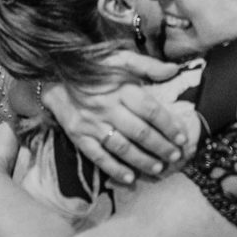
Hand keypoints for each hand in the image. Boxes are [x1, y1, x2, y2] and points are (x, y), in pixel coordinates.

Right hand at [41, 52, 186, 183]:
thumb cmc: (93, 66)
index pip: (151, 110)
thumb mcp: (120, 58)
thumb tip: (175, 69)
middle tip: (175, 157)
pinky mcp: (79, 136)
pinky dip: (114, 169)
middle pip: (140, 132)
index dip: (169, 125)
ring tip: (158, 169)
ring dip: (142, 161)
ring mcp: (92, 124)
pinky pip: (98, 156)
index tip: (182, 137)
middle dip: (160, 147)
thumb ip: (148, 65)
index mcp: (121, 88)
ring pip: (122, 147)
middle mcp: (108, 108)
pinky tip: (129, 178)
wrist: (53, 73)